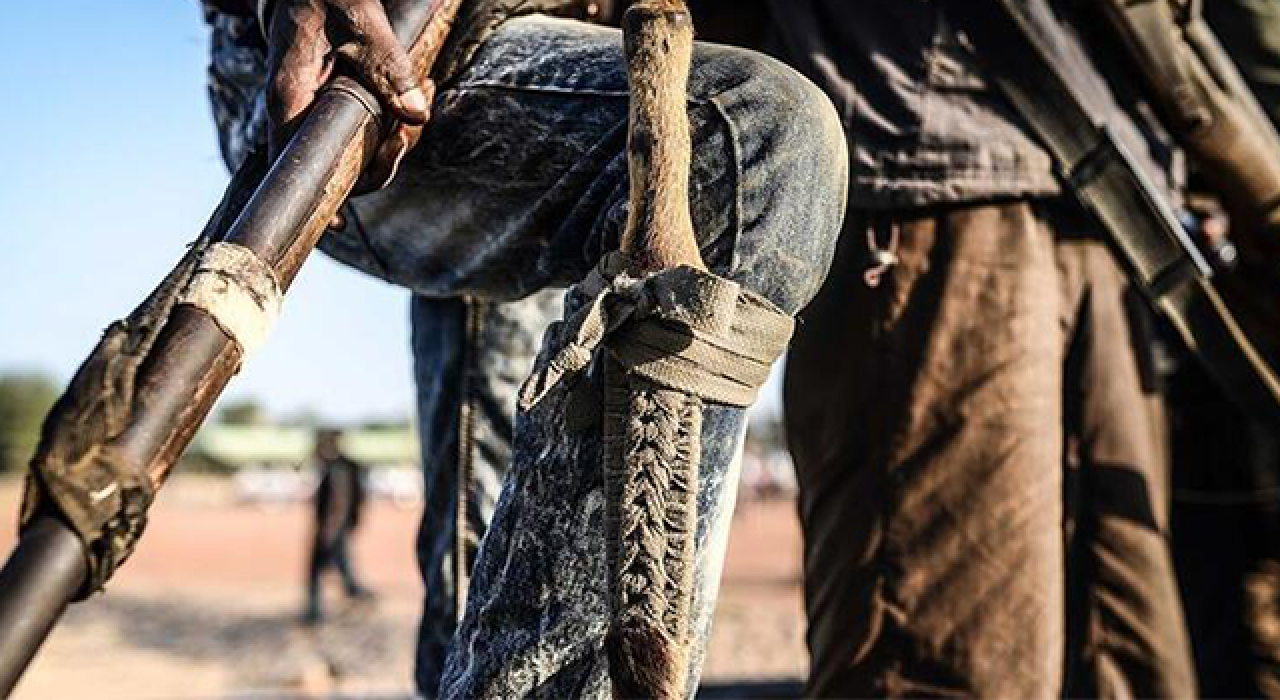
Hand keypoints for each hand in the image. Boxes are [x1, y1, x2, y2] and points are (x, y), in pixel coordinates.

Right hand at [265, 0, 430, 193]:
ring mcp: (319, 109)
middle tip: (411, 130)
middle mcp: (300, 110)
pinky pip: (371, 127)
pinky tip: (424, 90)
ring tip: (429, 91)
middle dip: (385, 159)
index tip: (339, 224)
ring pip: (362, 148)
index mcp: (291, 94)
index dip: (317, 196)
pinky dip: (400, 117)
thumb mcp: (359, 22)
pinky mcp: (339, 103)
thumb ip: (387, 67)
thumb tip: (416, 116)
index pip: (294, 160)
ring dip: (402, 134)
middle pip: (340, 165)